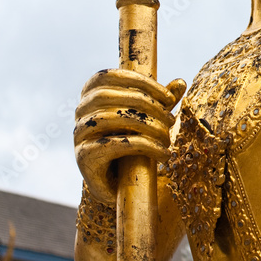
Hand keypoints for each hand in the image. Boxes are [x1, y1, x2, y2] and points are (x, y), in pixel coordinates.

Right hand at [74, 70, 185, 204]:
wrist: (118, 184)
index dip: (141, 82)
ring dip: (148, 126)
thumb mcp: (150, 117)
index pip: (109, 76)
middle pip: (109, 96)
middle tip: (171, 120)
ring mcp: (79, 134)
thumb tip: (180, 82)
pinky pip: (115, 145)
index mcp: (91, 94)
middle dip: (147, 105)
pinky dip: (145, 146)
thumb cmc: (133, 142)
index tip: (168, 98)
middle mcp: (80, 111)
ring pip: (111, 118)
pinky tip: (163, 154)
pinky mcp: (84, 157)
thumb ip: (162, 100)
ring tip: (167, 137)